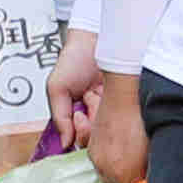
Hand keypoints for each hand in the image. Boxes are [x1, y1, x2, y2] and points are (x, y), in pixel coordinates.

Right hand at [53, 39, 144, 182]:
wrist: (93, 38)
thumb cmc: (73, 59)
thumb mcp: (56, 88)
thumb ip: (59, 117)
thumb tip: (65, 144)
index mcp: (78, 115)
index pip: (81, 137)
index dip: (82, 133)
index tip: (79, 118)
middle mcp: (95, 114)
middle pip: (98, 136)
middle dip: (93, 123)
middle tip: (89, 100)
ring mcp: (111, 108)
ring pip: (111, 127)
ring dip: (105, 112)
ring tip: (96, 91)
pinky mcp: (126, 101)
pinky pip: (126, 114)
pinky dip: (120, 106)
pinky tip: (107, 91)